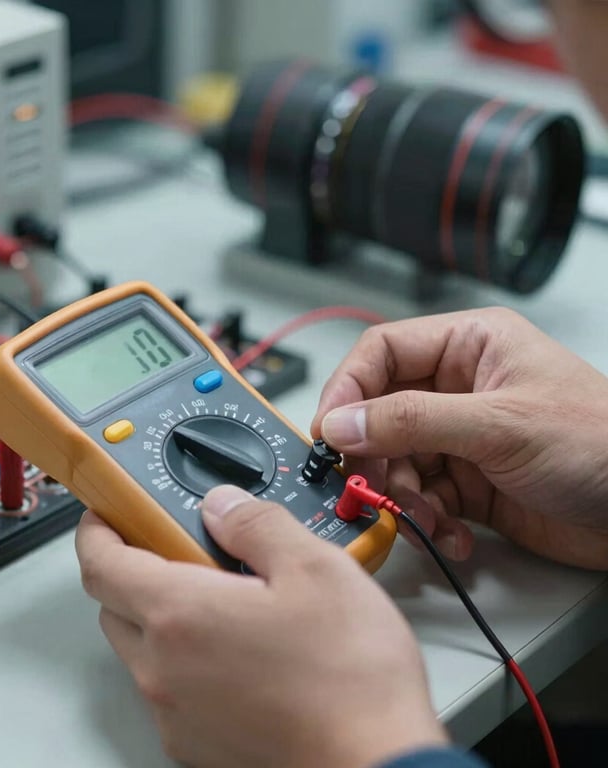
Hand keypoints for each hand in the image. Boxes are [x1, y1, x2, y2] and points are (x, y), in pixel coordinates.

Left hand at [76, 486, 446, 767]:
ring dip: (160, 615)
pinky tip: (237, 648)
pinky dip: (182, 657)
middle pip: (114, 605)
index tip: (107, 513)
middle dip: (132, 568)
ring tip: (221, 598)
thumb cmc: (349, 678)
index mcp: (181, 615)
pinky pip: (167, 686)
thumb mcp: (314, 568)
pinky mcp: (195, 743)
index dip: (96, 530)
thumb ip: (256, 525)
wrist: (376, 765)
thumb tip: (221, 506)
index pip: (100, 564)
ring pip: (139, 648)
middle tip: (176, 547)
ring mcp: (175, 713)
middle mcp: (164, 669)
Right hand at [311, 307, 607, 569]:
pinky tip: (453, 535)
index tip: (329, 432)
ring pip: (395, 462)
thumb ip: (411, 420)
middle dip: (374, 456)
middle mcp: (458, 388)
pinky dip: (426, 522)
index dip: (347, 390)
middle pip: (379, 414)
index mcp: (468, 347)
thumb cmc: (602, 444)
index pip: (380, 354)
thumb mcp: (499, 424)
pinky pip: (420, 499)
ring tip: (427, 519)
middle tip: (370, 487)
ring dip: (402, 497)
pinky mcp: (466, 483)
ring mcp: (460, 438)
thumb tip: (342, 422)